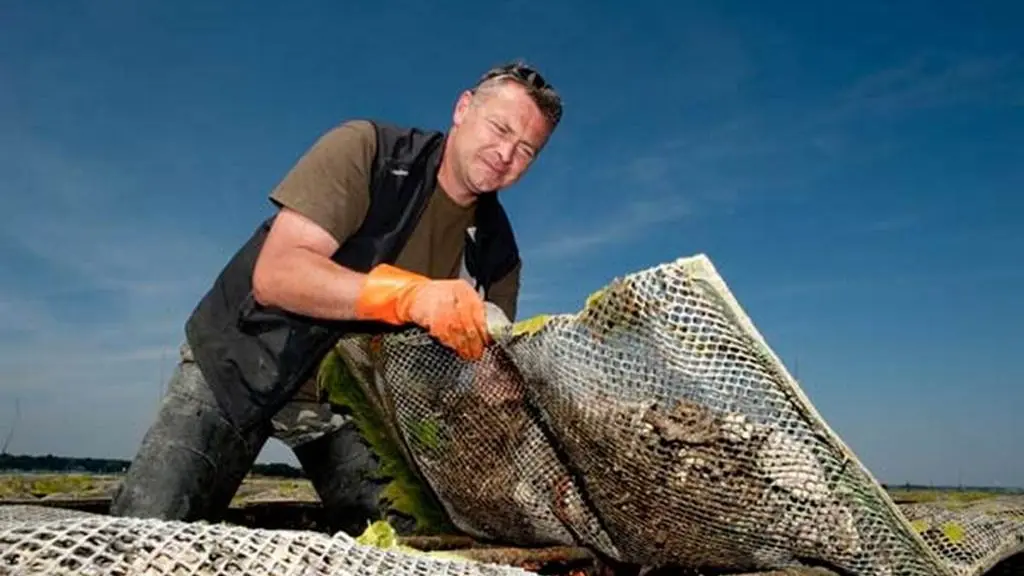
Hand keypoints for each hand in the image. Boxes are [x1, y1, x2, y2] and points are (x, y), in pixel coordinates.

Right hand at [355, 264, 490, 359]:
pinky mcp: (430, 315)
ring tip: (467, 354)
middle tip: (477, 352)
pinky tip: (453, 346)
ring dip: (463, 345)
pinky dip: (449, 342)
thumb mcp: (458, 299)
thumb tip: (485, 332)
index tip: (487, 341)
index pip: (479, 311)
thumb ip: (471, 312)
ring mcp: (440, 304)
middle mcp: (453, 294)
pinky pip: (443, 332)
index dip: (484, 329)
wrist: (413, 296)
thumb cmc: (437, 299)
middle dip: (474, 341)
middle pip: (468, 322)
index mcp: (463, 289)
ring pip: (457, 329)